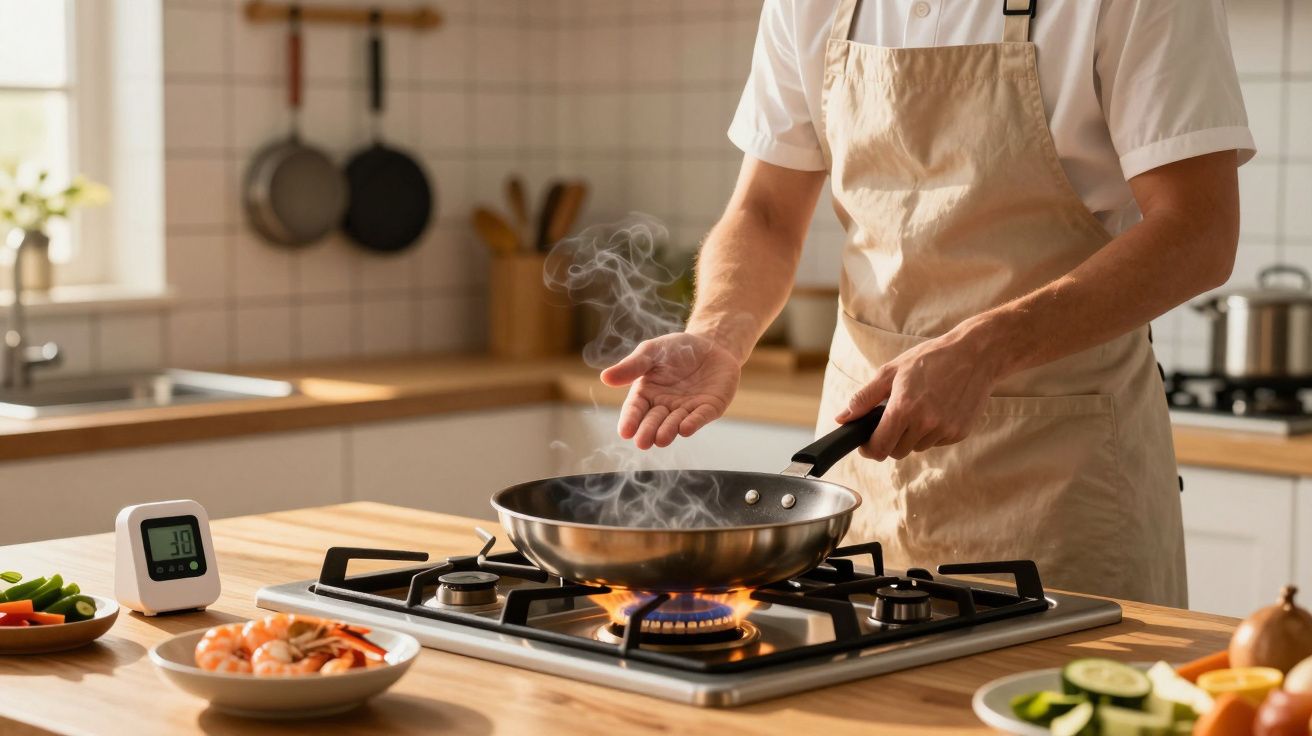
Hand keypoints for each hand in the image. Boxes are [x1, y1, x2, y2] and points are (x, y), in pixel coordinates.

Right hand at [600, 333, 741, 448]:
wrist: (711, 343)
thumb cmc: (675, 349)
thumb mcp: (651, 352)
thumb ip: (632, 366)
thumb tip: (605, 377)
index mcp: (647, 393)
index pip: (635, 409)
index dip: (630, 420)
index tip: (625, 431)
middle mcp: (665, 406)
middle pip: (654, 421)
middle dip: (648, 431)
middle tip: (642, 442)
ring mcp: (687, 409)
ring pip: (675, 423)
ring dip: (668, 431)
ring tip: (661, 438)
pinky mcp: (709, 408)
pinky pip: (700, 417)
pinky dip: (693, 423)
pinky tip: (685, 428)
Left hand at [834, 326, 1001, 460]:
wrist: (975, 355)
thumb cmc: (930, 359)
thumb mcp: (891, 372)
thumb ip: (864, 398)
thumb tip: (842, 418)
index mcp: (904, 409)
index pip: (879, 447)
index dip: (868, 448)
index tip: (866, 443)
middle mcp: (925, 423)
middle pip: (897, 452)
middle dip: (890, 440)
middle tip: (894, 419)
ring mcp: (945, 430)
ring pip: (917, 447)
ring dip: (912, 435)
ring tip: (919, 408)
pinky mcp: (959, 433)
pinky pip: (936, 442)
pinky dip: (931, 432)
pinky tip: (937, 410)